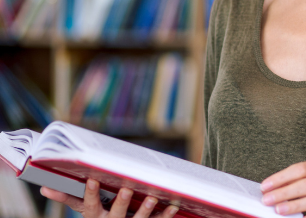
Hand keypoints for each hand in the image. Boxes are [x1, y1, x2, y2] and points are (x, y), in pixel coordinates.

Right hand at [40, 179, 178, 217]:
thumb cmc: (99, 217)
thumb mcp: (85, 210)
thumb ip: (67, 199)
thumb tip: (43, 189)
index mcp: (94, 216)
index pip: (89, 205)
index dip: (91, 193)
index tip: (92, 180)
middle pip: (116, 214)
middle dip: (122, 202)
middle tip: (127, 189)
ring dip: (146, 210)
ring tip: (153, 197)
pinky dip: (166, 214)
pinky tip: (174, 205)